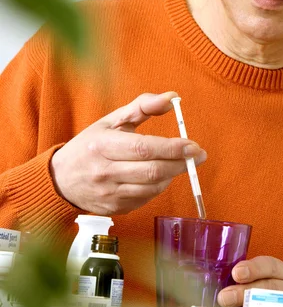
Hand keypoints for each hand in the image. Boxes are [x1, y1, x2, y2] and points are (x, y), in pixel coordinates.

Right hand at [50, 91, 206, 214]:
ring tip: (179, 163)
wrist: (61, 180)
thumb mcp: (110, 120)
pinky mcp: (115, 208)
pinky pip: (146, 198)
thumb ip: (142, 107)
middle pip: (152, 171)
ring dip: (172, 174)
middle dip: (181, 163)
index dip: (172, 148)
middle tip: (198, 155)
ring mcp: (109, 194)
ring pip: (152, 187)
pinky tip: (162, 175)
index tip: (193, 145)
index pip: (143, 148)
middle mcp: (104, 172)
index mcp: (102, 146)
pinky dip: (159, 186)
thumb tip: (172, 98)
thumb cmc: (90, 145)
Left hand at [217, 256, 282, 306]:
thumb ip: (239, 284)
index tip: (236, 273)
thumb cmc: (259, 298)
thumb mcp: (252, 285)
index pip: (269, 265)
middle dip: (246, 291)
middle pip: (271, 287)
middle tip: (224, 297)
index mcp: (281, 271)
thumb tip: (217, 289)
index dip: (253, 268)